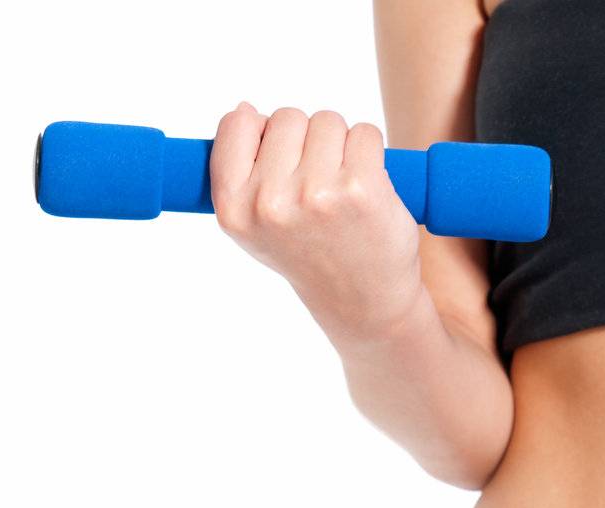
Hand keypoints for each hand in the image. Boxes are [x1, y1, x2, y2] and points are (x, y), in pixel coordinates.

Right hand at [208, 102, 423, 334]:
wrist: (363, 302)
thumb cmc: (311, 254)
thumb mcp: (255, 225)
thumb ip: (240, 171)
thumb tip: (245, 109)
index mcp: (233, 208)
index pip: (235, 124)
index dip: (262, 132)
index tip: (281, 160)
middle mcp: (270, 202)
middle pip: (287, 117)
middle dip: (306, 139)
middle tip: (319, 183)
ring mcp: (316, 194)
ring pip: (327, 121)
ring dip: (341, 144)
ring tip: (342, 187)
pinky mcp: (362, 189)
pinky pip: (366, 133)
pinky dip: (371, 151)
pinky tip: (368, 185)